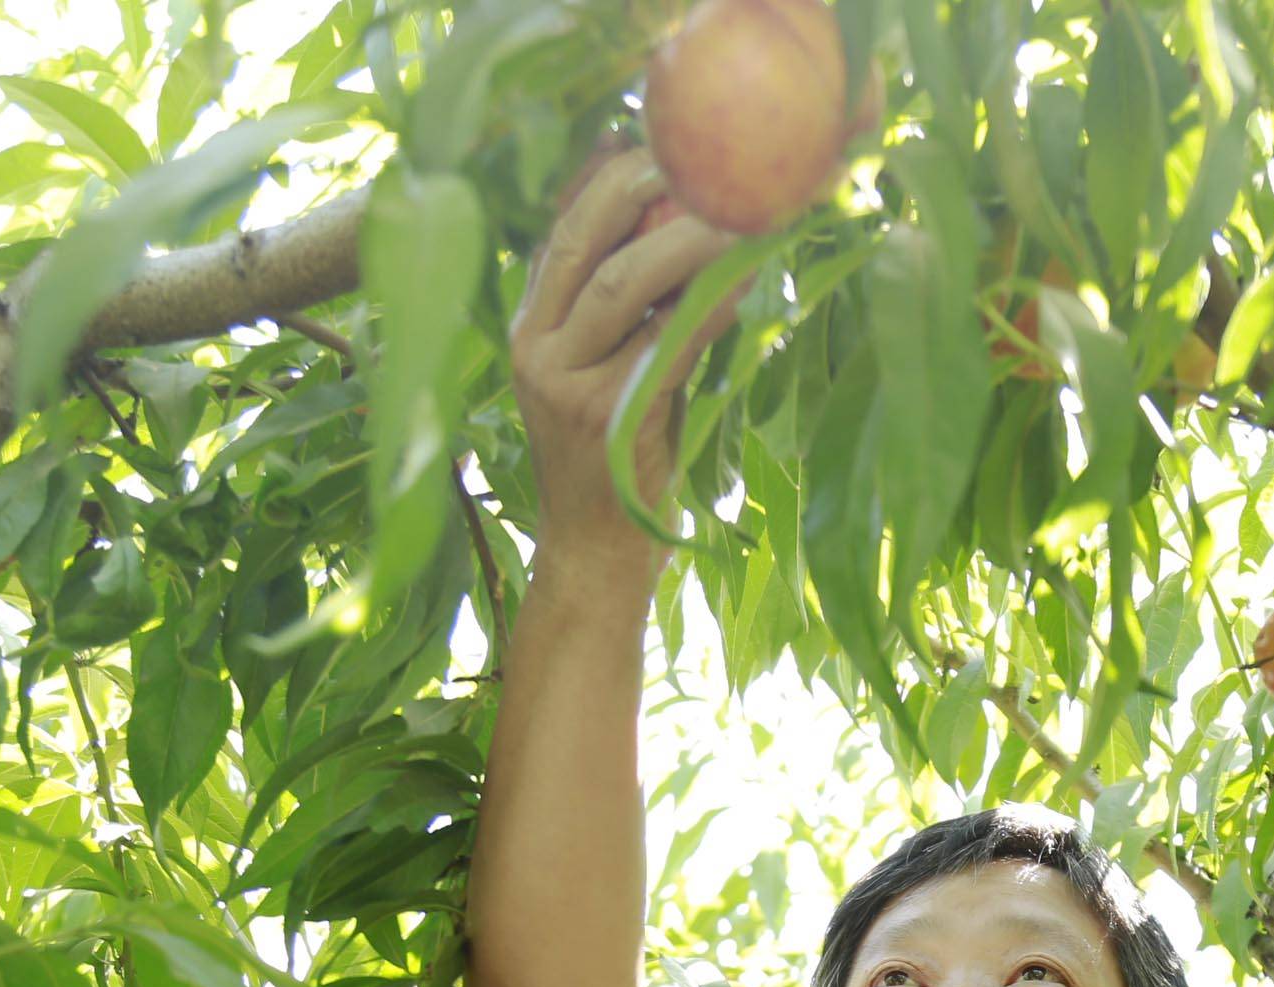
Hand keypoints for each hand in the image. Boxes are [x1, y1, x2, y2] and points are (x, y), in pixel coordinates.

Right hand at [508, 147, 743, 569]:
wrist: (595, 555)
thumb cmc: (616, 461)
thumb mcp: (605, 374)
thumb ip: (629, 314)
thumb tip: (689, 232)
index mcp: (528, 326)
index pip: (562, 231)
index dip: (610, 178)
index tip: (663, 144)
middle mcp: (534, 346)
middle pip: (585, 241)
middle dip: (644, 189)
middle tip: (707, 164)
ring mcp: (564, 382)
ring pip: (625, 284)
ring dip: (689, 242)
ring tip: (741, 215)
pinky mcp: (606, 417)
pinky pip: (666, 342)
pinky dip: (710, 307)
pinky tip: (746, 282)